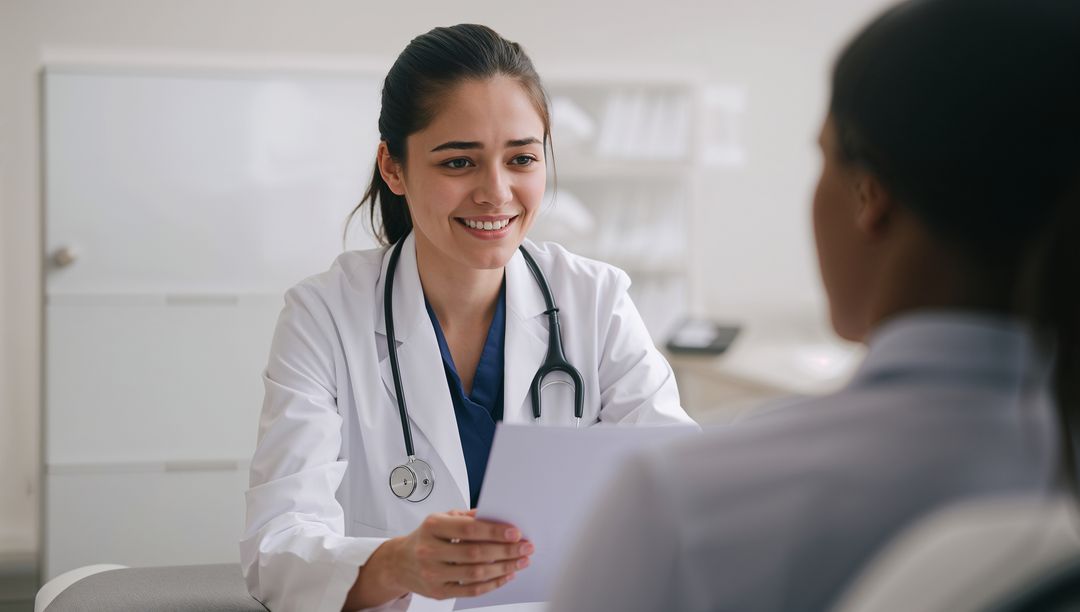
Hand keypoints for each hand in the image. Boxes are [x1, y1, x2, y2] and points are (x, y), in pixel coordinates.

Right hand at [371, 509, 532, 601]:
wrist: (398, 562)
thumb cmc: (425, 537)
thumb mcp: (441, 518)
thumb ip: (468, 517)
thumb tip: (497, 516)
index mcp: (433, 526)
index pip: (468, 529)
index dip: (494, 531)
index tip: (515, 532)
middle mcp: (430, 550)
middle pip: (475, 553)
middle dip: (506, 551)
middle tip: (525, 547)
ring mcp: (433, 573)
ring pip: (476, 573)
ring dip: (503, 568)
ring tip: (520, 561)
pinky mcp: (438, 591)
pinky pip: (471, 590)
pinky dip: (492, 583)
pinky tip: (505, 575)